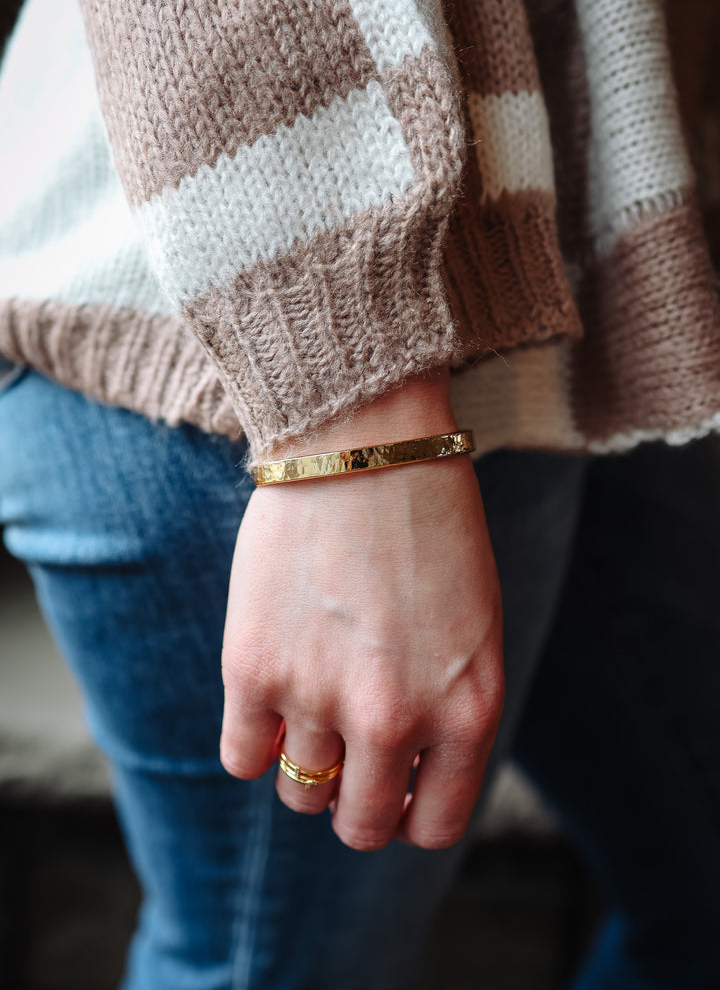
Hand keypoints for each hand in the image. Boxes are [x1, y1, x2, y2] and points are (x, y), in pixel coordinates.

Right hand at [220, 372, 503, 849]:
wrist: (366, 443)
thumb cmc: (430, 526)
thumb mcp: (473, 628)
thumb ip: (446, 711)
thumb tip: (398, 776)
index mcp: (468, 711)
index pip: (433, 827)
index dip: (409, 815)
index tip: (395, 788)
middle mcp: (396, 719)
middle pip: (359, 825)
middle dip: (354, 801)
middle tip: (347, 756)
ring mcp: (319, 697)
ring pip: (300, 794)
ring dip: (306, 761)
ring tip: (311, 700)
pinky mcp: (253, 668)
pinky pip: (241, 758)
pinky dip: (254, 740)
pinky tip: (270, 695)